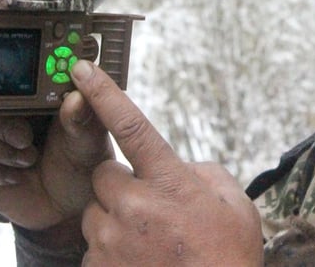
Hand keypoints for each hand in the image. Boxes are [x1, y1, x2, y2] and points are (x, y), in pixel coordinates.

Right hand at [0, 87, 112, 247]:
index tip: (24, 109)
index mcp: (39, 93)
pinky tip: (12, 176)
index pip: (13, 74)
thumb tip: (76, 98)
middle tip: (25, 139)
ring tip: (27, 160)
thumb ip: (83, 121)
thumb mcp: (89, 144)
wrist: (65, 210)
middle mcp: (10, 108)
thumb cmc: (82, 169)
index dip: (11, 84)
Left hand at [69, 60, 263, 265]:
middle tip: (148, 208)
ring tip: (150, 244)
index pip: (131, 124)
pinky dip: (113, 254)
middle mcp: (134, 205)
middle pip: (103, 176)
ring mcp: (112, 240)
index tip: (82, 67)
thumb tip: (180, 168)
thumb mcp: (232, 202)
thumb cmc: (227, 256)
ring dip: (116, 223)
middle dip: (120, 187)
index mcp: (169, 181)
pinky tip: (142, 263)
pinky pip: (94, 250)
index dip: (104, 92)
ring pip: (97, 215)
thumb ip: (201, 172)